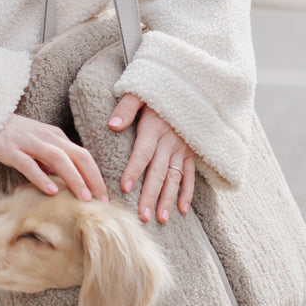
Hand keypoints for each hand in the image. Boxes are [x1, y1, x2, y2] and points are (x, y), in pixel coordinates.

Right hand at [0, 114, 107, 202]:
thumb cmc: (12, 136)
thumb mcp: (37, 145)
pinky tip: (51, 192)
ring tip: (83, 198)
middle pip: (77, 155)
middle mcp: (46, 136)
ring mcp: (28, 142)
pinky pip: (29, 164)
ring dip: (74, 179)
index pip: (83, 155)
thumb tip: (68, 182)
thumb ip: (52, 161)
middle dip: (92, 179)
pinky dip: (42, 177)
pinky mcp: (10, 149)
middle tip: (101, 201)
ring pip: (58, 158)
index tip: (104, 197)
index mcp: (55, 135)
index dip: (96, 176)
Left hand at [109, 93, 194, 223]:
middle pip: (158, 172)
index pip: (143, 153)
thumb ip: (126, 107)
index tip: (125, 188)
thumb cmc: (158, 90)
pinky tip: (182, 210)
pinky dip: (188, 192)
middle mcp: (170, 141)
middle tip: (142, 216)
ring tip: (161, 219)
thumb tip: (112, 124)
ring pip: (175, 178)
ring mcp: (183, 148)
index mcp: (154, 128)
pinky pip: (191, 175)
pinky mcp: (192, 152)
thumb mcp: (140, 91)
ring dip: (168, 199)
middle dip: (150, 195)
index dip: (134, 170)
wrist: (192, 87)